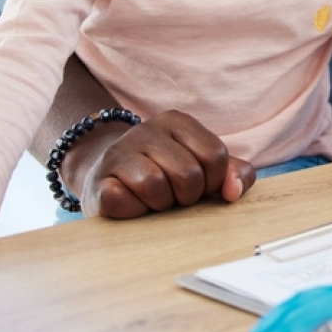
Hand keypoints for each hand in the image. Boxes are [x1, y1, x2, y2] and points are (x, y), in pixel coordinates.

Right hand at [60, 109, 256, 217]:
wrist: (109, 177)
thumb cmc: (167, 172)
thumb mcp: (204, 166)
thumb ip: (233, 173)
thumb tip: (233, 192)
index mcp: (177, 121)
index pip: (215, 155)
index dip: (213, 181)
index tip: (200, 185)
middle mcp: (146, 129)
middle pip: (189, 174)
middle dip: (187, 195)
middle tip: (174, 194)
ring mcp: (118, 153)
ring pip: (156, 186)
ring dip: (160, 204)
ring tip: (153, 198)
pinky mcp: (98, 181)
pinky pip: (124, 200)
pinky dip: (134, 210)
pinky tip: (131, 202)